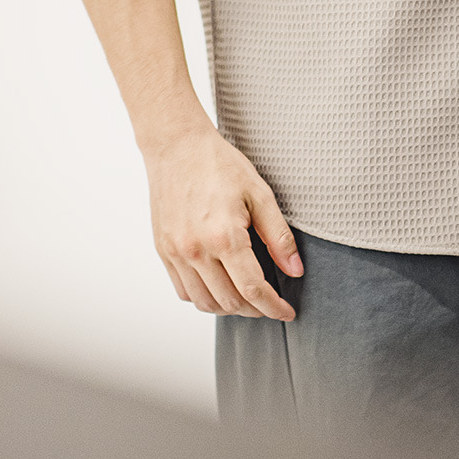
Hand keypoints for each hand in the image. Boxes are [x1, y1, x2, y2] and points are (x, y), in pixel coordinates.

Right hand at [143, 124, 302, 319]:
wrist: (176, 146)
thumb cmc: (219, 164)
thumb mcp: (260, 194)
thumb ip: (279, 237)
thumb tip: (295, 271)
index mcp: (224, 237)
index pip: (253, 289)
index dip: (273, 307)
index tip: (287, 313)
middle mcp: (196, 250)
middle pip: (229, 302)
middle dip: (255, 310)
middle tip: (270, 304)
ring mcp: (175, 252)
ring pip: (204, 302)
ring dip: (228, 308)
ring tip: (247, 299)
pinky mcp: (163, 250)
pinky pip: (183, 290)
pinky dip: (203, 297)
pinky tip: (219, 287)